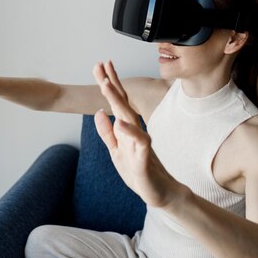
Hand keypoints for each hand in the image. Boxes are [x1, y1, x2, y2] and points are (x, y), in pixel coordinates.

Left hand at [92, 61, 182, 207]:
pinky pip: (139, 142)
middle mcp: (134, 131)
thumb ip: (107, 133)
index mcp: (126, 130)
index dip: (108, 84)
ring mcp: (140, 143)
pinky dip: (129, 132)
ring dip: (117, 100)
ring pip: (128, 117)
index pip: (117, 102)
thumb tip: (98, 112)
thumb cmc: (139, 172)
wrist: (160, 193)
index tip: (99, 65)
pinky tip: (119, 123)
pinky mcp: (144, 158)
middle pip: (122, 102)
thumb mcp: (116, 152)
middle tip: (102, 64)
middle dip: (112, 83)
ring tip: (106, 85)